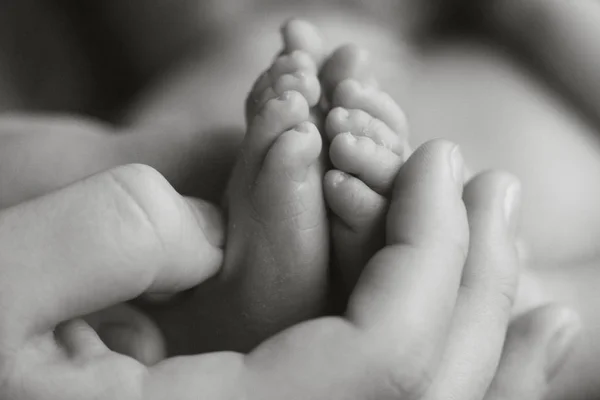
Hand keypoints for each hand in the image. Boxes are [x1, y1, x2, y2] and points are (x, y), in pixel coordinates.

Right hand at [0, 139, 577, 398]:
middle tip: (491, 189)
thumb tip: (211, 225)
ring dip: (487, 337)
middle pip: (428, 393)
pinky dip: (450, 375)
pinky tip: (497, 335)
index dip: (429, 252)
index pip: (384, 358)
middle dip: (476, 281)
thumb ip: (104, 235)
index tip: (440, 163)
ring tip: (522, 264)